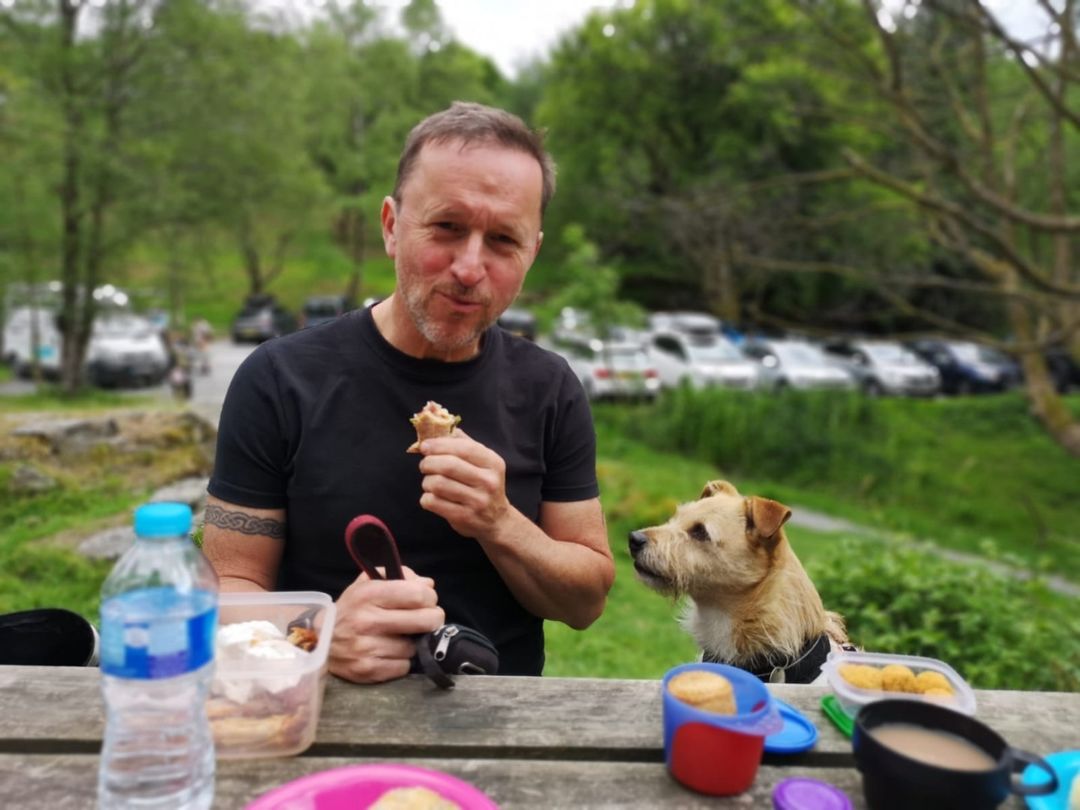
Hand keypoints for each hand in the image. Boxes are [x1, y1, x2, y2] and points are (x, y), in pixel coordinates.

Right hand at [328, 566, 443, 683]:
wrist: (321, 641)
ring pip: (415, 646)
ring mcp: (367, 647)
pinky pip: (404, 666)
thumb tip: (428, 585)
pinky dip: (402, 660)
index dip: (430, 598)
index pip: (418, 595)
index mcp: (369, 594)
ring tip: (399, 637)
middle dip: (432, 620)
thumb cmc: (352, 608)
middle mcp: (367, 620)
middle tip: (426, 620)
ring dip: (412, 642)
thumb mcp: (368, 583)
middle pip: (425, 620)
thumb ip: (400, 576)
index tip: (427, 601)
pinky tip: (390, 652)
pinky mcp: (368, 669)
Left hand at [417, 429, 510, 538]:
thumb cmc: (484, 485)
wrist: (497, 520)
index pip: (464, 448)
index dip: (440, 445)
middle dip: (429, 462)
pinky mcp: (465, 517)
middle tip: (425, 465)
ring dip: (426, 481)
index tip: (425, 446)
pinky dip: (426, 498)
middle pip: (448, 466)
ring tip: (430, 482)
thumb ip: (464, 443)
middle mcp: (488, 481)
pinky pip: (434, 502)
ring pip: (438, 484)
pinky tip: (432, 497)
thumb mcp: (483, 462)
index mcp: (493, 463)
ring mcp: (477, 501)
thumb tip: (441, 427)